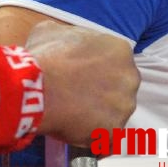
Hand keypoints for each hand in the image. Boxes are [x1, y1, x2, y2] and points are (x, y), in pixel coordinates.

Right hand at [24, 21, 138, 146]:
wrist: (37, 88)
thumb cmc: (45, 56)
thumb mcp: (51, 31)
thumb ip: (69, 35)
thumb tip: (64, 40)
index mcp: (120, 50)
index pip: (114, 60)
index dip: (96, 67)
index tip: (80, 73)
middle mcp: (130, 77)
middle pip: (119, 85)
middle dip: (102, 89)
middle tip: (78, 93)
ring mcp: (124, 106)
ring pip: (114, 111)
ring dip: (98, 112)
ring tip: (73, 112)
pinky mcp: (114, 130)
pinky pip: (106, 135)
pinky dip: (93, 134)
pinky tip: (74, 128)